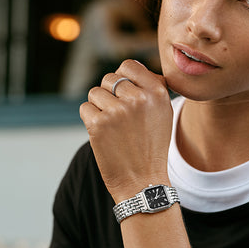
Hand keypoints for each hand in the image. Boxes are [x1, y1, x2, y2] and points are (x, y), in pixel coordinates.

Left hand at [79, 60, 173, 202]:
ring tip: (113, 128)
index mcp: (157, 93)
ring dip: (99, 108)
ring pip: (95, 93)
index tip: (125, 94)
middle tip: (120, 119)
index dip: (122, 78)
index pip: (128, 66)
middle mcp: (138, 99)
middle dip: (110, 95)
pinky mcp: (98, 124)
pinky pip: (85, 108)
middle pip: (109, 79)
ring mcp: (117, 111)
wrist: (142, 181)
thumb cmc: (151, 148)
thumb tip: (133, 66)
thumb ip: (151, 87)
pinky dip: (90, 120)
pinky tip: (104, 135)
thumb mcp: (163, 114)